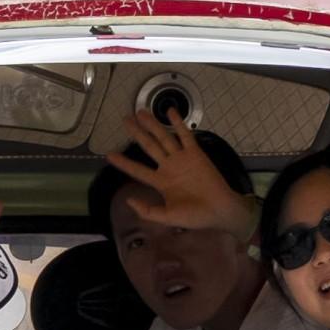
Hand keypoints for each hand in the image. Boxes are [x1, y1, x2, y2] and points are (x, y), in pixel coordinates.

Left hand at [101, 113, 253, 234]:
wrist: (220, 211)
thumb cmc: (195, 216)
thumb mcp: (167, 218)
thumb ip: (147, 211)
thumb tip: (129, 201)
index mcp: (161, 183)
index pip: (138, 170)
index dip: (124, 163)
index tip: (110, 155)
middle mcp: (168, 167)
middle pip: (148, 146)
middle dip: (137, 133)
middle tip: (125, 120)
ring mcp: (181, 159)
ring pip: (163, 138)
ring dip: (152, 125)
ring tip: (141, 113)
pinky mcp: (195, 154)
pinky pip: (185, 136)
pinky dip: (178, 124)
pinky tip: (170, 112)